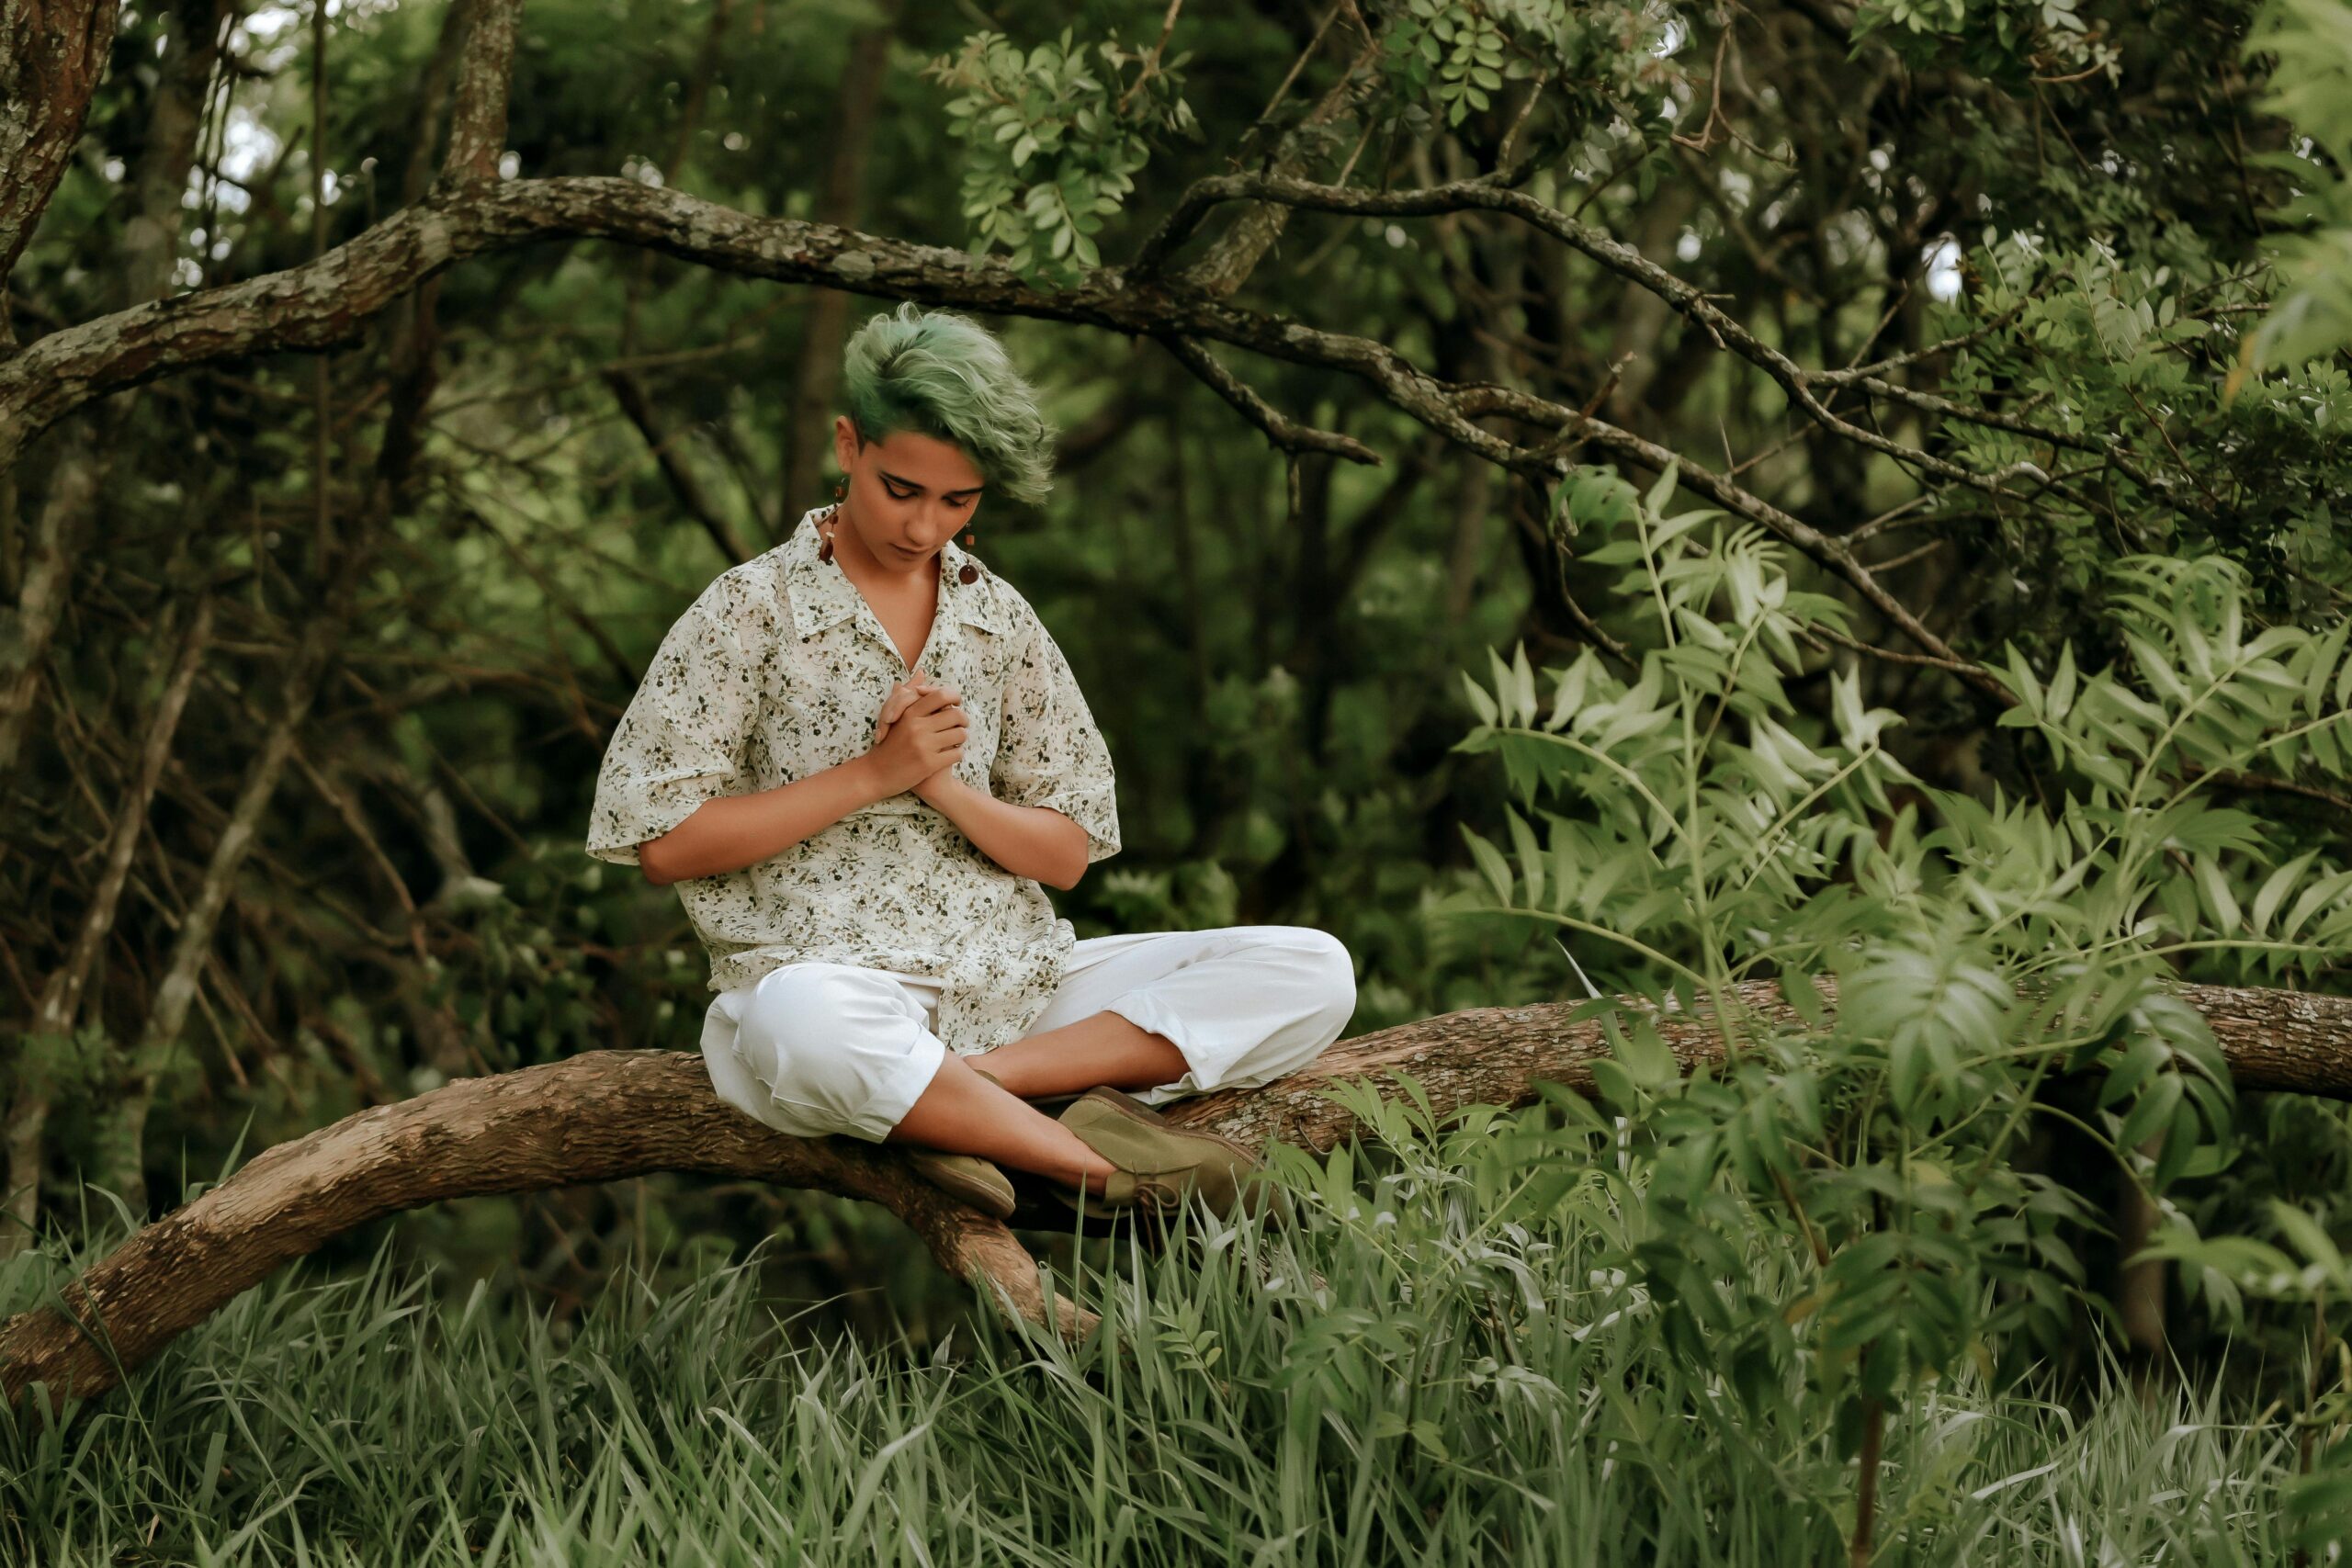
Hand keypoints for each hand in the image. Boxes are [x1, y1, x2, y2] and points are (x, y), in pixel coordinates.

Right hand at [865, 675, 965, 796]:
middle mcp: (917, 727)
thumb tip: (921, 671)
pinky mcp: (928, 764)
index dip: (955, 697)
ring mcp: (923, 746)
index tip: (957, 704)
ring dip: (962, 737)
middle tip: (963, 724)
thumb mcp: (895, 715)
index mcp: (910, 713)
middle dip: (964, 720)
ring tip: (956, 740)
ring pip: (960, 734)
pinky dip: (957, 753)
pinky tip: (951, 754)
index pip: (941, 696)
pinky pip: (956, 753)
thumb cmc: (888, 743)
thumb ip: (908, 693)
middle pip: (956, 715)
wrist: (875, 774)